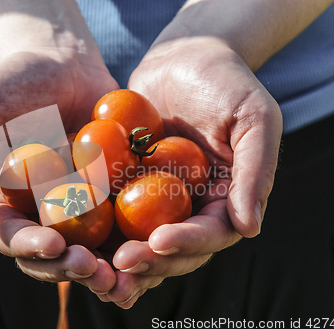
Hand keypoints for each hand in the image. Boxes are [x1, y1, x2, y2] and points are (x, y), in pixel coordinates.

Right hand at [0, 50, 119, 290]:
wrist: (62, 64)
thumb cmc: (12, 81)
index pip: (6, 233)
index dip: (26, 245)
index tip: (52, 244)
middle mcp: (33, 213)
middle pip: (47, 253)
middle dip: (68, 266)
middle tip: (93, 268)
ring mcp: (72, 208)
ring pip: (85, 249)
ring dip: (104, 266)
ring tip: (126, 272)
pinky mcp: (105, 198)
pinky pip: (118, 224)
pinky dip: (132, 241)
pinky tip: (152, 246)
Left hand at [98, 38, 281, 307]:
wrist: (183, 57)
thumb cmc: (226, 82)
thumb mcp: (254, 119)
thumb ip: (256, 171)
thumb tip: (249, 229)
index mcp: (226, 200)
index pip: (212, 233)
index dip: (189, 243)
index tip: (160, 241)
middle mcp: (192, 207)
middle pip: (175, 249)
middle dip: (151, 260)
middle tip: (122, 262)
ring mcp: (159, 200)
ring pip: (142, 240)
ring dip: (122, 258)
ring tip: (95, 266)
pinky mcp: (129, 187)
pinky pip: (114, 212)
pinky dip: (99, 231)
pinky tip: (77, 240)